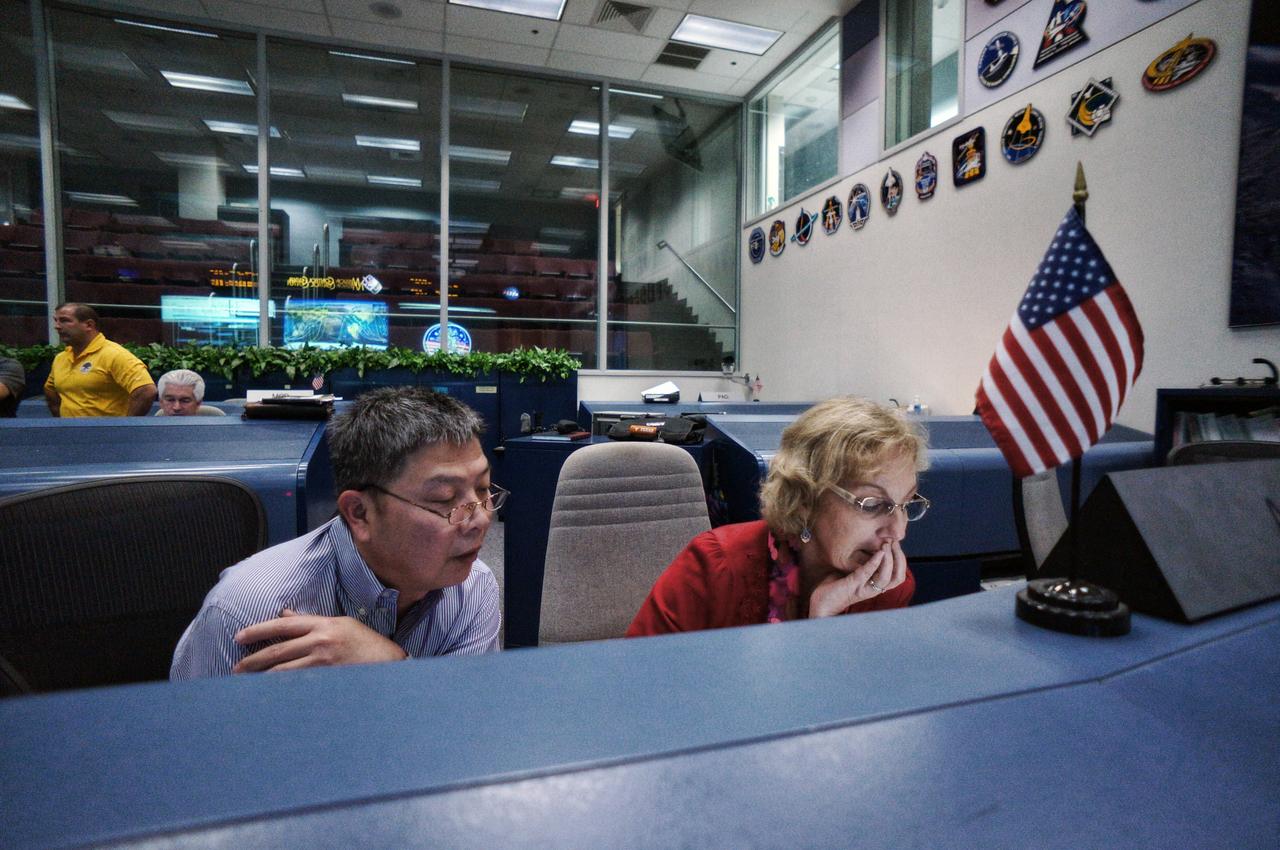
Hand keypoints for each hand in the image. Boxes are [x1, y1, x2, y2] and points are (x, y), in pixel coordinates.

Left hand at [232, 609, 407, 672]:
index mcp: (324, 623)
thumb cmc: (367, 644)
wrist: (391, 665)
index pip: (283, 625)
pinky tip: (267, 693)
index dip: (258, 630)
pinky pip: (296, 685)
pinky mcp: (327, 679)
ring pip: (283, 669)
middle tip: (236, 669)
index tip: (240, 637)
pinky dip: (279, 689)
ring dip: (261, 677)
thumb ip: (311, 622)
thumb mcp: (341, 625)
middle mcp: (322, 640)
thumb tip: (285, 617)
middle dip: (253, 659)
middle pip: (278, 649)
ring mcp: (324, 661)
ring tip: (246, 683)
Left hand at [807, 540, 908, 617]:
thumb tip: (870, 546)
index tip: (895, 543)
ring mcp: (864, 588)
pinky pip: (868, 573)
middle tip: (894, 542)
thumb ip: (864, 563)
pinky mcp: (853, 585)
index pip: (898, 575)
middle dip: (899, 557)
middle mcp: (874, 589)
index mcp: (876, 586)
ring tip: (887, 545)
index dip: (901, 559)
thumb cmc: (837, 586)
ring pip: (887, 577)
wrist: (822, 602)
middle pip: (898, 577)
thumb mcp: (854, 572)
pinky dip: (875, 562)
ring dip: (889, 559)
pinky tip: (879, 552)